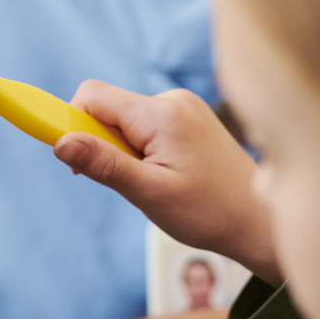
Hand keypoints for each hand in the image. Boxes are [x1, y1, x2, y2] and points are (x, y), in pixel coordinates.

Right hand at [53, 80, 281, 283]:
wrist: (260, 222)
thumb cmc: (209, 212)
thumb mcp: (149, 193)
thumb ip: (103, 164)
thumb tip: (60, 142)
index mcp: (162, 114)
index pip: (92, 96)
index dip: (73, 124)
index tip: (78, 161)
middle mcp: (172, 100)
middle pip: (107, 107)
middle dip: (101, 143)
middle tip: (127, 181)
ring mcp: (182, 107)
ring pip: (123, 119)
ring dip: (122, 150)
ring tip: (153, 181)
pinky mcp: (187, 118)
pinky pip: (142, 125)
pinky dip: (139, 150)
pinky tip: (163, 174)